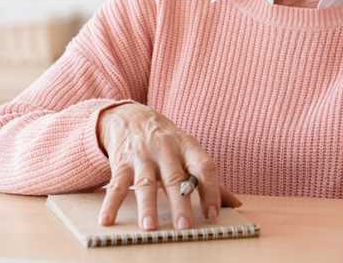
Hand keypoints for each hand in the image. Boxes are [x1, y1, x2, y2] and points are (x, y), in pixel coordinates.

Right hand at [96, 102, 241, 230]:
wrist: (131, 116)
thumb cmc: (167, 141)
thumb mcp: (189, 152)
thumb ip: (208, 178)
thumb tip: (236, 203)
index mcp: (188, 147)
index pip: (204, 167)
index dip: (211, 190)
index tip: (213, 214)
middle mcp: (166, 149)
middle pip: (175, 178)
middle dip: (180, 203)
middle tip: (184, 226)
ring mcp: (143, 155)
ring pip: (146, 183)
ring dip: (147, 206)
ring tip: (150, 226)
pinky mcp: (121, 161)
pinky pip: (116, 184)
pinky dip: (110, 204)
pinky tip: (106, 220)